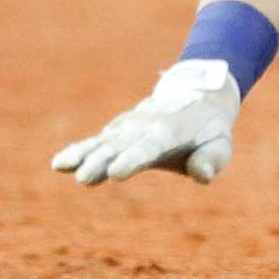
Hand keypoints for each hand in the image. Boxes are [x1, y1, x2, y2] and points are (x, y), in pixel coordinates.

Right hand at [51, 59, 240, 184]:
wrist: (196, 100)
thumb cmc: (208, 131)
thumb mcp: (220, 143)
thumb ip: (212, 159)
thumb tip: (202, 175)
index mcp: (169, 132)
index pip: (149, 147)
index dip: (132, 159)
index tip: (116, 172)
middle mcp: (143, 128)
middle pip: (119, 146)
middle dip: (101, 161)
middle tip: (84, 178)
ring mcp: (126, 129)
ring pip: (102, 143)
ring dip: (83, 155)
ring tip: (62, 167)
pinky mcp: (116, 134)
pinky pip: (94, 143)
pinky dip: (78, 151)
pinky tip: (59, 164)